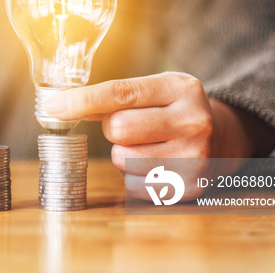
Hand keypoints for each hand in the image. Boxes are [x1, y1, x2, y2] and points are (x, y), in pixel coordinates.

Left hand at [45, 72, 255, 200]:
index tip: (53, 106)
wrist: (220, 137)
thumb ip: (114, 95)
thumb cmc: (173, 109)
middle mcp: (193, 121)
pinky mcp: (189, 188)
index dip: (82, 100)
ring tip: (147, 145)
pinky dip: (133, 176)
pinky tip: (155, 164)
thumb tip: (62, 105)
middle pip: (118, 128)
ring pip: (122, 159)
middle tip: (132, 126)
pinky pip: (132, 185)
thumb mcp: (154, 89)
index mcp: (180, 88)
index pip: (121, 92)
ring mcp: (195, 158)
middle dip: (113, 128)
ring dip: (122, 153)